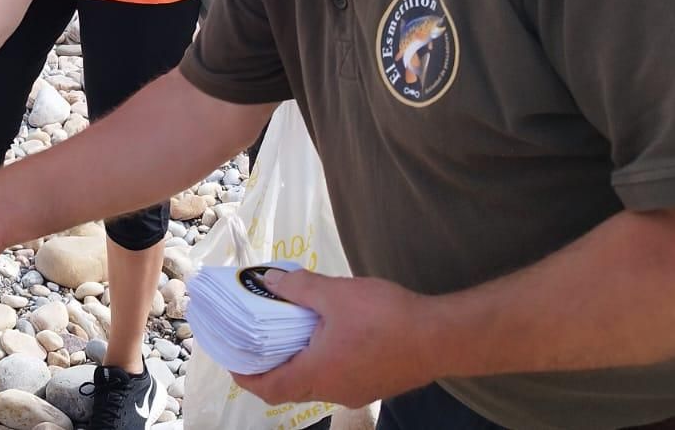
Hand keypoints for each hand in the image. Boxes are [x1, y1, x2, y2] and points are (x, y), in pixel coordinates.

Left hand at [230, 269, 434, 409]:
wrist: (442, 337)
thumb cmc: (386, 317)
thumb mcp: (336, 294)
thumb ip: (299, 288)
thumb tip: (269, 282)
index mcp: (317, 374)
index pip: (269, 388)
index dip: (246, 377)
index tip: (232, 362)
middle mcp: (333, 392)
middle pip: (290, 388)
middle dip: (269, 369)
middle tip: (256, 343)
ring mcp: (356, 392)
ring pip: (315, 383)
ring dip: (298, 363)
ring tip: (289, 332)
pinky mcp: (374, 385)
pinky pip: (337, 378)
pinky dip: (322, 362)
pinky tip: (326, 335)